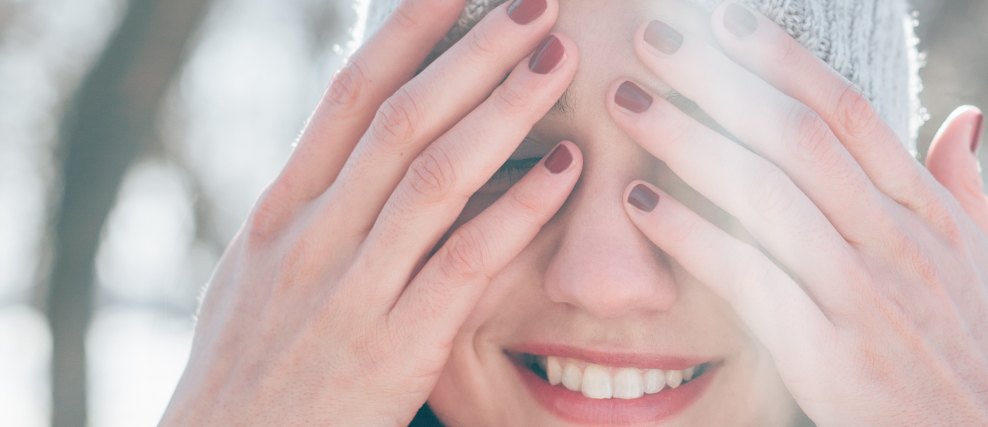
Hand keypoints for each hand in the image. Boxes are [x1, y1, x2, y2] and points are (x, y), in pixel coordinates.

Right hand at [160, 0, 580, 424]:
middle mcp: (310, 239)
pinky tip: (565, 166)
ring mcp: (348, 292)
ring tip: (559, 59)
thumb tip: (357, 152)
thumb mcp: (258, 280)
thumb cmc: (250, 376)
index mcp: (279, 214)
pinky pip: (464, 261)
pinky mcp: (392, 349)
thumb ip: (311, 214)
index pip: (347, 98)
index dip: (405, 33)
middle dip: (472, 52)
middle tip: (535, 3)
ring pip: (433, 175)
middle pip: (400, 119)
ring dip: (504, 108)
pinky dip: (519, 207)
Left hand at [607, 5, 987, 425]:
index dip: (780, 60)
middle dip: (717, 81)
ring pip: (766, 194)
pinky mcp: (831, 357)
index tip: (725, 22)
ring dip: (687, 140)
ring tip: (626, 103)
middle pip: (795, 137)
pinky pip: (749, 279)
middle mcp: (899, 243)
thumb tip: (962, 115)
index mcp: (932, 215)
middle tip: (650, 39)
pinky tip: (641, 205)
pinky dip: (692, 235)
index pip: (848, 113)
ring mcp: (865, 298)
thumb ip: (964, 189)